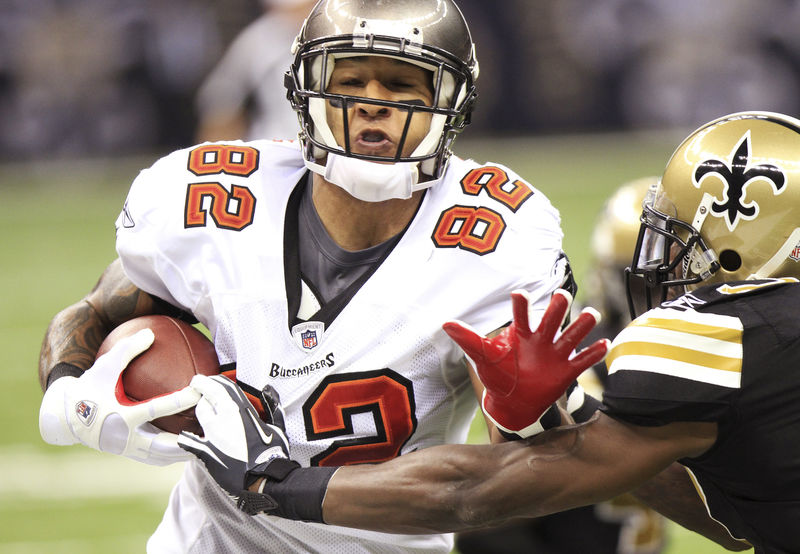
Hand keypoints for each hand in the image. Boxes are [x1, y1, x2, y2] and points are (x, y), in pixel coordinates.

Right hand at [38, 328, 200, 464]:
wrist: (66, 419)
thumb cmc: (89, 389)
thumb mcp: (104, 367)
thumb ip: (127, 350)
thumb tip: (150, 333)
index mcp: (120, 416)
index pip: (154, 409)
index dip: (178, 401)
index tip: (198, 391)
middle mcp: (125, 438)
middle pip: (163, 445)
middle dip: (188, 439)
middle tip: (212, 428)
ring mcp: (129, 450)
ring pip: (163, 457)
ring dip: (186, 451)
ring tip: (210, 442)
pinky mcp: (132, 455)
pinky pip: (158, 458)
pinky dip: (176, 454)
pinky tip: (195, 445)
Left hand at [178, 375, 292, 499]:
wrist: (264, 478)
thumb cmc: (273, 453)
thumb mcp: (277, 427)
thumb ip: (272, 407)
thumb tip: (269, 391)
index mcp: (242, 410)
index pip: (221, 386)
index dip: (209, 381)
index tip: (202, 379)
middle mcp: (225, 418)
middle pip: (207, 397)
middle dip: (202, 392)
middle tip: (198, 391)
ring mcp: (214, 434)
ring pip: (200, 413)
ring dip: (201, 410)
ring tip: (201, 411)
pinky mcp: (206, 452)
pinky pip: (189, 441)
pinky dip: (187, 438)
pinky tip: (185, 438)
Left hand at [443, 289, 609, 438]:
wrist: (512, 401)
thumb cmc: (498, 373)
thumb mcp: (482, 357)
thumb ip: (468, 339)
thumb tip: (445, 323)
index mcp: (521, 334)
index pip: (521, 314)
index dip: (521, 305)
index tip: (519, 294)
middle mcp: (541, 339)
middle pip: (552, 319)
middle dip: (557, 308)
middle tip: (561, 296)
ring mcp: (555, 354)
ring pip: (572, 336)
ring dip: (582, 325)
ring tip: (592, 313)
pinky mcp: (566, 371)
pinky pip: (582, 361)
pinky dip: (593, 353)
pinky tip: (604, 343)